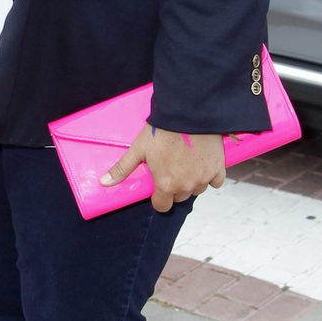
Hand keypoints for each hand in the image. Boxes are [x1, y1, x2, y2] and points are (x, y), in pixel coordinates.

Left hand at [101, 125, 225, 212]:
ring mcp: (203, 179)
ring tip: (185, 164)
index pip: (162, 206)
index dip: (159, 197)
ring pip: (197, 189)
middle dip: (174, 188)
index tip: (158, 186)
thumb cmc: (161, 131)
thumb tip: (103, 183)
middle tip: (171, 169)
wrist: (188, 114)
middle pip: (179, 197)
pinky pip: (215, 182)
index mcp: (166, 185)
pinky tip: (202, 164)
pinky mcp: (218, 169)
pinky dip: (210, 176)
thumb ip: (122, 169)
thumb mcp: (138, 149)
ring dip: (192, 182)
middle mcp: (186, 186)